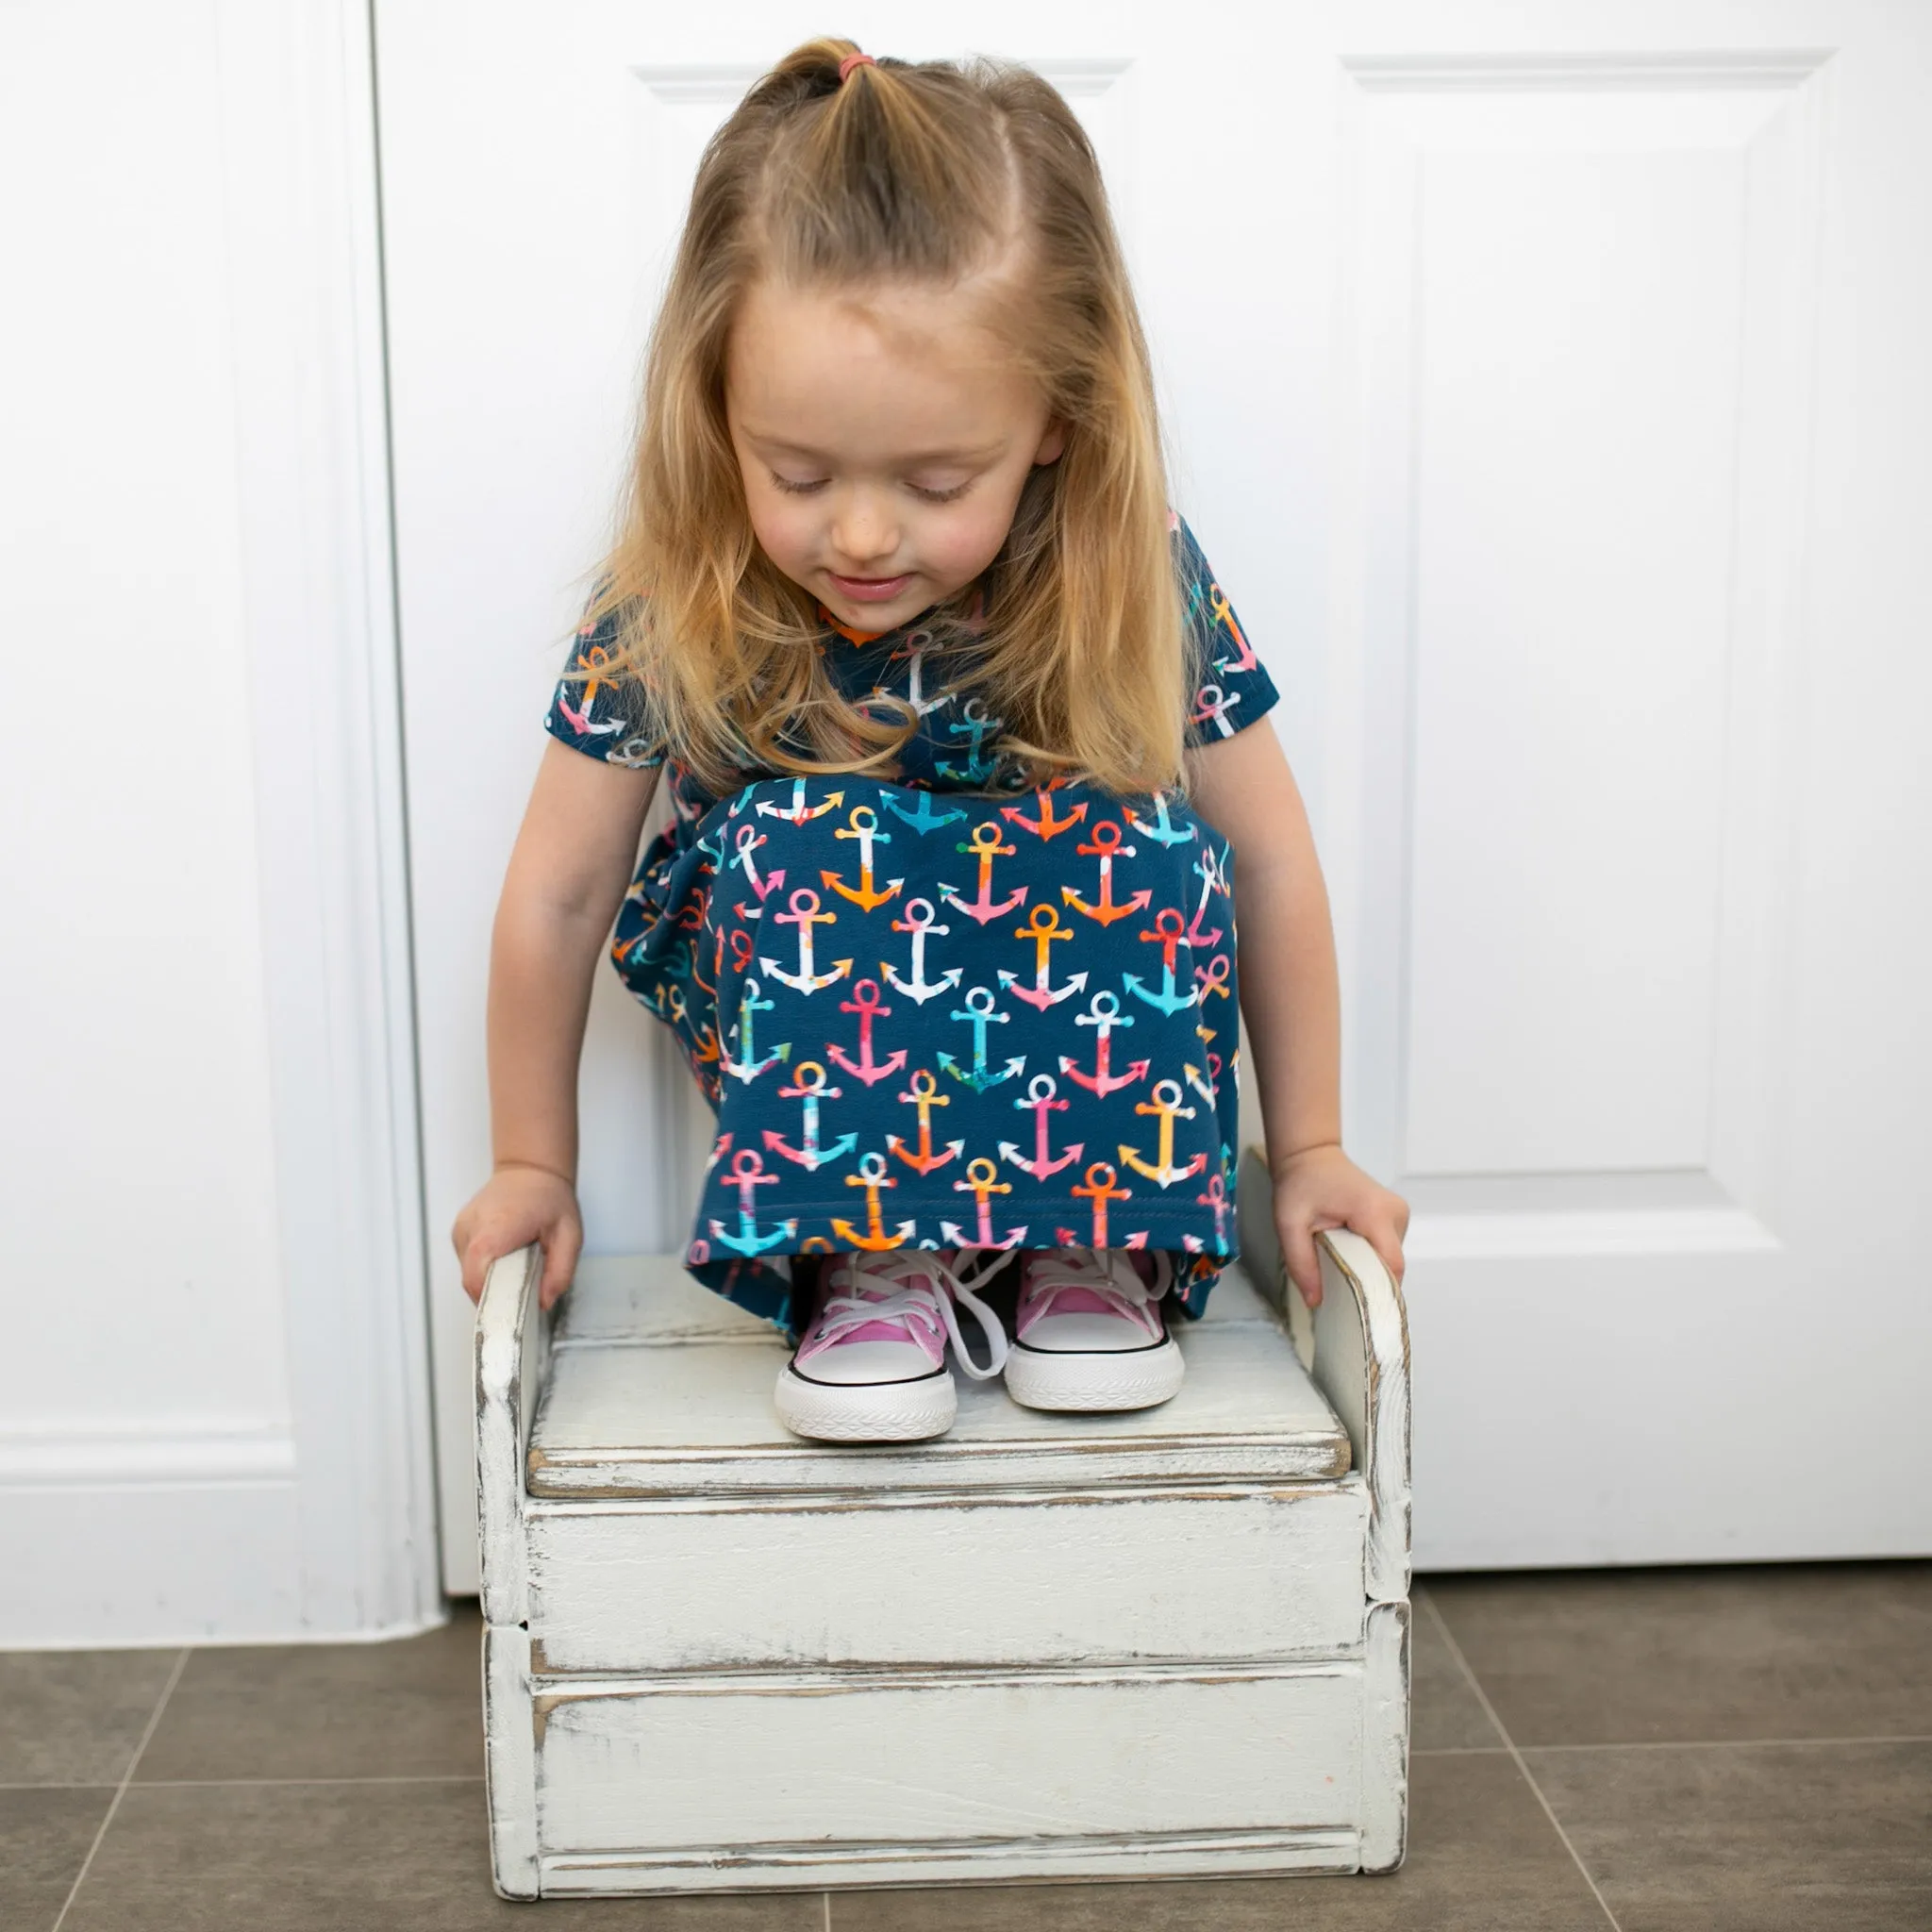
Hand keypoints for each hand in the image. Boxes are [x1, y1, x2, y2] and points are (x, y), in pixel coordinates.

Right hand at [452, 1162, 581, 1309]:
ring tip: (513, 1269)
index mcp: (499, 1224)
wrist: (528, 1170)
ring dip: (489, 1281)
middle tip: (518, 1294)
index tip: (507, 1307)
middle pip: (471, 1278)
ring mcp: (462, 1229)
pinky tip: (503, 1259)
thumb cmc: (549, 1199)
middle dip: (494, 1294)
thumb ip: (561, 1271)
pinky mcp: (459, 1232)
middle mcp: (473, 1226)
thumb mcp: (569, 1235)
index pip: (477, 1270)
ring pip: (468, 1274)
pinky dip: (484, 1269)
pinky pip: (467, 1263)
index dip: (489, 1295)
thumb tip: (544, 1302)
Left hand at [1270, 1143, 1407, 1309]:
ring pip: (1390, 1259)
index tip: (1358, 1307)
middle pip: (1391, 1264)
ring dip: (1367, 1267)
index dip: (1378, 1290)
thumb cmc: (1300, 1184)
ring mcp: (1398, 1213)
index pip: (1391, 1264)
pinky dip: (1369, 1257)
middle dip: (1367, 1280)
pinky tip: (1347, 1252)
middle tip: (1337, 1286)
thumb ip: (1301, 1262)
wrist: (1310, 1156)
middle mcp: (1395, 1212)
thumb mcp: (1289, 1224)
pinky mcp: (1394, 1216)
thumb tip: (1315, 1301)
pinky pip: (1387, 1248)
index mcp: (1374, 1211)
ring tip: (1338, 1262)